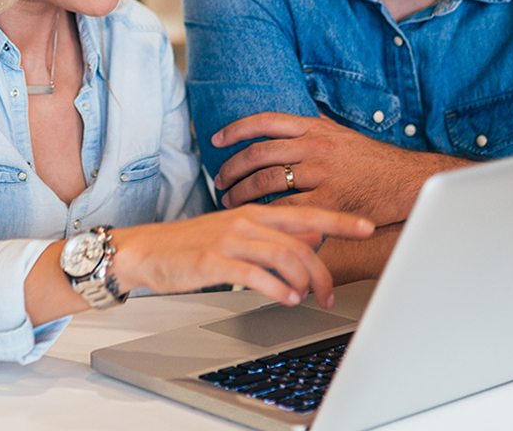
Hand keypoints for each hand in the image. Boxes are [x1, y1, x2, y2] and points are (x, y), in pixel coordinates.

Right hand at [112, 206, 374, 308]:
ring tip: (307, 299)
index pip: (306, 212)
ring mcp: (229, 239)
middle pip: (300, 240)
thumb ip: (275, 233)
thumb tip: (313, 238)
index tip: (367, 226)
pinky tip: (284, 298)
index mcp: (254, 212)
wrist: (145, 251)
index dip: (339, 220)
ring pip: (282, 256)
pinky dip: (276, 289)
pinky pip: (255, 274)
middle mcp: (246, 221)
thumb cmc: (189, 245)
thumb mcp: (236, 232)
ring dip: (302, 280)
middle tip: (330, 293)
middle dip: (323, 269)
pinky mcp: (214, 260)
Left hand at [212, 112, 472, 224]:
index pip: (266, 121)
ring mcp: (321, 174)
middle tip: (219, 181)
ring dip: (243, 193)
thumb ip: (319, 126)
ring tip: (232, 201)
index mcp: (316, 128)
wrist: (410, 181)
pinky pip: (288, 208)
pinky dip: (268, 214)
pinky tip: (258, 220)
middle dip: (232, 168)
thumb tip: (300, 117)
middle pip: (259, 154)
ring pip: (267, 181)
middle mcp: (315, 147)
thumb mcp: (344, 134)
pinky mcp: (329, 201)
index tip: (217, 140)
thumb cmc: (377, 162)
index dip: (237, 130)